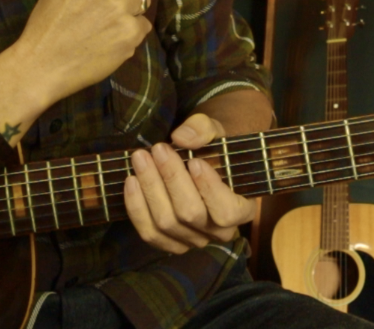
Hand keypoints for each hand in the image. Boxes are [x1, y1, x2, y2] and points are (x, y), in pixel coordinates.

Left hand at [123, 113, 255, 253]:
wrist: (201, 160)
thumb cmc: (213, 147)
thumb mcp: (215, 131)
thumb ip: (204, 129)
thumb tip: (182, 138)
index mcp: (242, 209)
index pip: (227, 211)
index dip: (209, 189)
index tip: (194, 161)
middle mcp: (220, 232)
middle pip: (190, 214)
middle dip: (171, 179)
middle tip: (158, 149)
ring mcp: (194, 241)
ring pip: (166, 223)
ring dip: (150, 188)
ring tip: (140, 159)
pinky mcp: (169, 243)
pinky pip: (149, 233)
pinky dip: (137, 207)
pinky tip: (132, 181)